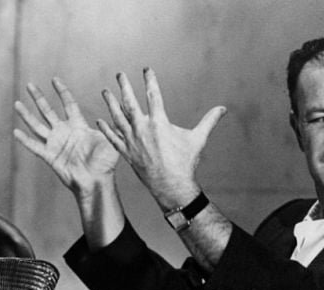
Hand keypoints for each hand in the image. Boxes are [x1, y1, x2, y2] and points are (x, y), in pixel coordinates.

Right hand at [14, 78, 118, 194]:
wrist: (96, 181)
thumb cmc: (105, 163)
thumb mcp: (111, 140)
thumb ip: (113, 125)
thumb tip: (125, 110)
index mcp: (78, 126)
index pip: (68, 104)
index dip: (62, 91)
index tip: (55, 79)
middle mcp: (65, 133)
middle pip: (48, 111)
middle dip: (39, 98)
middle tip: (30, 85)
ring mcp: (56, 144)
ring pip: (38, 126)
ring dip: (27, 115)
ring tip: (17, 103)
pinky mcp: (51, 156)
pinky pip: (36, 147)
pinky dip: (26, 140)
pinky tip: (16, 132)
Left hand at [97, 68, 225, 207]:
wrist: (172, 187)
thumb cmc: (185, 163)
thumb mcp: (198, 139)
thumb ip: (209, 121)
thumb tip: (223, 109)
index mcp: (159, 123)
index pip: (153, 96)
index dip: (150, 81)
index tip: (146, 69)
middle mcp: (143, 130)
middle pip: (130, 103)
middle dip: (125, 87)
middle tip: (120, 75)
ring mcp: (133, 142)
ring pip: (118, 118)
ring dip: (110, 103)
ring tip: (105, 91)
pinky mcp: (127, 153)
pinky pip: (113, 139)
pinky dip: (106, 129)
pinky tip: (100, 120)